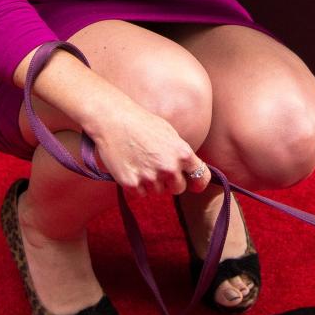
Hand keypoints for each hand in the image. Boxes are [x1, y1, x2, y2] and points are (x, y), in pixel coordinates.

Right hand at [89, 100, 208, 198]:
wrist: (113, 120)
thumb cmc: (142, 123)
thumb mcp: (170, 135)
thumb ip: (180, 154)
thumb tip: (187, 171)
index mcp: (183, 154)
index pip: (201, 177)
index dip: (197, 182)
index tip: (194, 185)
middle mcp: (169, 168)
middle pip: (178, 188)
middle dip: (170, 182)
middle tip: (157, 168)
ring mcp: (150, 177)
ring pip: (157, 191)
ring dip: (151, 183)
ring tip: (140, 162)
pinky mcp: (131, 184)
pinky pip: (140, 194)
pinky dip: (136, 185)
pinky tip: (130, 168)